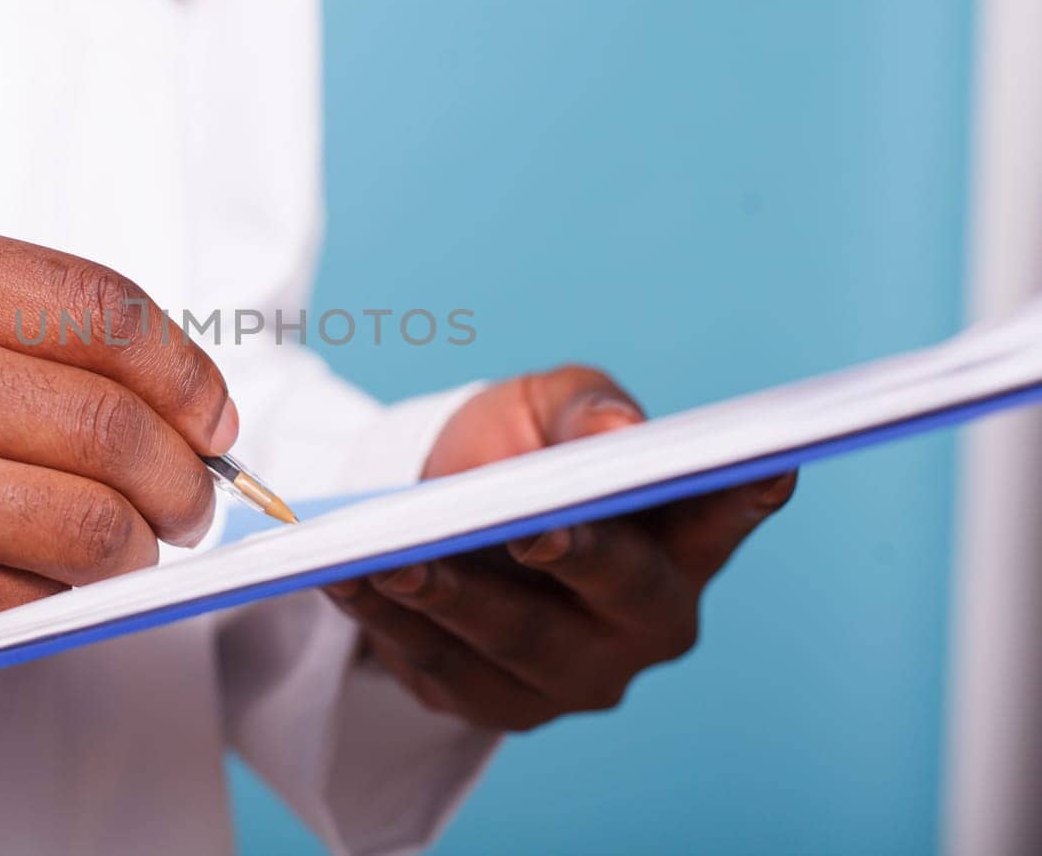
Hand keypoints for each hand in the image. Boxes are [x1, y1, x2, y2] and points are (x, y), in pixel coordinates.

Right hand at [0, 220, 234, 697]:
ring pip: (93, 520)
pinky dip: (76, 597)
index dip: (187, 372)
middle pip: (111, 422)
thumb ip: (34, 328)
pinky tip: (61, 581)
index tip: (214, 417)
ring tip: (139, 543)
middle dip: (185, 475)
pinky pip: (41, 596)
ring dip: (144, 545)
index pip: (102, 310)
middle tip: (192, 498)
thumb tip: (192, 399)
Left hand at [325, 365, 795, 731]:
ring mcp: (574, 678)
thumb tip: (618, 432)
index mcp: (681, 545)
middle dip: (577, 560)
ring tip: (397, 557)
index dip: (743, 499)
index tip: (760, 471)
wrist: (439, 504)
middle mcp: (644, 625)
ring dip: (454, 598)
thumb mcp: (548, 406)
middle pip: (619, 596)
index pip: (722, 519)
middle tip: (533, 530)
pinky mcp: (497, 705)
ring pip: (517, 641)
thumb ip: (587, 408)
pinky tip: (351, 580)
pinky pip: (441, 668)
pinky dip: (393, 621)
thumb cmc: (519, 449)